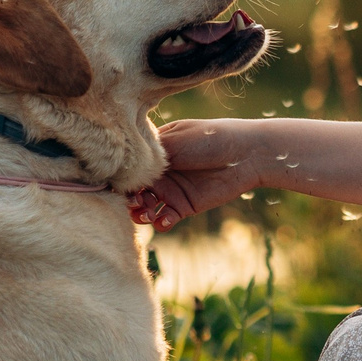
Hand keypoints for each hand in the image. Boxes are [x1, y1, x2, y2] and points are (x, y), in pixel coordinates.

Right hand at [130, 118, 266, 229]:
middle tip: (136, 202)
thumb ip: (148, 154)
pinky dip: (161, 222)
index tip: (118, 185)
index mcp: (154, 153)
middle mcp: (159, 172)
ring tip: (146, 214)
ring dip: (141, 214)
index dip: (121, 178)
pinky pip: (165, 218)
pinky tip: (165, 220)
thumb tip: (123, 165)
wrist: (243, 155)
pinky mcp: (184, 206)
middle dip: (129, 199)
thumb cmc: (209, 139)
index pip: (129, 168)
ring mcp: (171, 190)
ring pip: (145, 208)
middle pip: (133, 191)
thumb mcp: (175, 139)